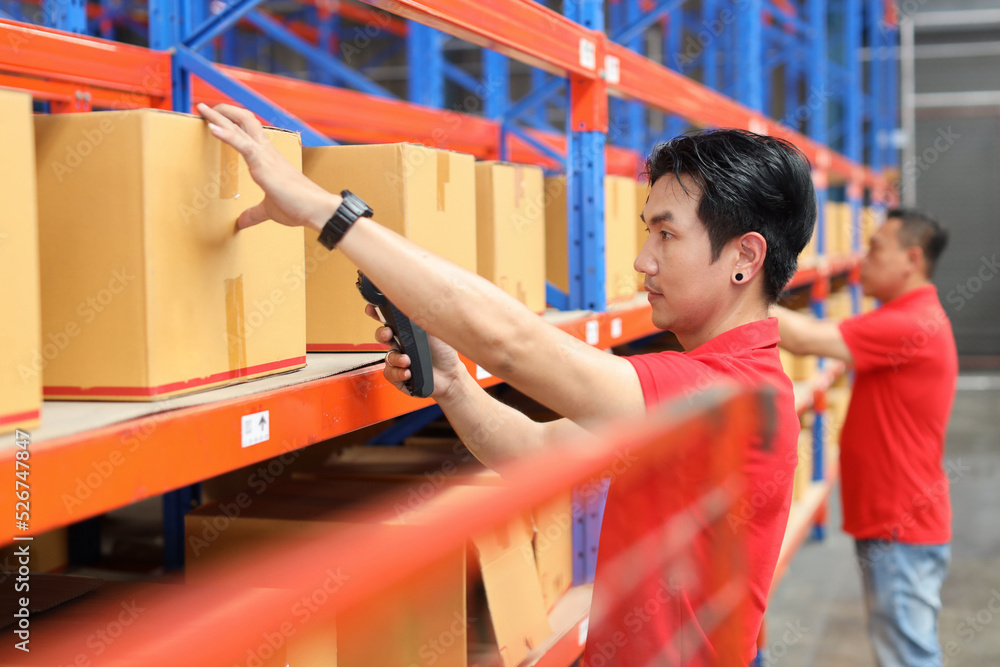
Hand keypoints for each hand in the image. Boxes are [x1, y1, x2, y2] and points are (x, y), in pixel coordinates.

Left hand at [196, 103, 339, 231]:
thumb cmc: (299, 207)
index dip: (233, 124)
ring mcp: (265, 156)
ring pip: (241, 126)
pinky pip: (242, 143)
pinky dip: (226, 134)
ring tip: (202, 109)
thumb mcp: (270, 210)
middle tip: (205, 108)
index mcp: (268, 159)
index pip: (248, 134)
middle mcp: (266, 152)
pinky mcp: (263, 164)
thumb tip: (242, 223)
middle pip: (245, 121)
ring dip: (220, 116)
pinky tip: (212, 127)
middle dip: (225, 112)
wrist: (317, 209)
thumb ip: (254, 213)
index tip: (216, 118)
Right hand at [365, 304, 466, 400]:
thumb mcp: (435, 328)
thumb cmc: (444, 351)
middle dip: (382, 334)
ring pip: (387, 356)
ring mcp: (399, 359)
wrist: (450, 375)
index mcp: (408, 330)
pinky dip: (398, 373)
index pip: (389, 319)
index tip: (372, 308)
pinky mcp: (398, 374)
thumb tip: (417, 298)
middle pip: (381, 335)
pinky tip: (408, 372)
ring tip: (407, 361)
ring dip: (396, 358)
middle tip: (388, 334)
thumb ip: (424, 314)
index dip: (377, 312)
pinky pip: (389, 373)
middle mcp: (401, 343)